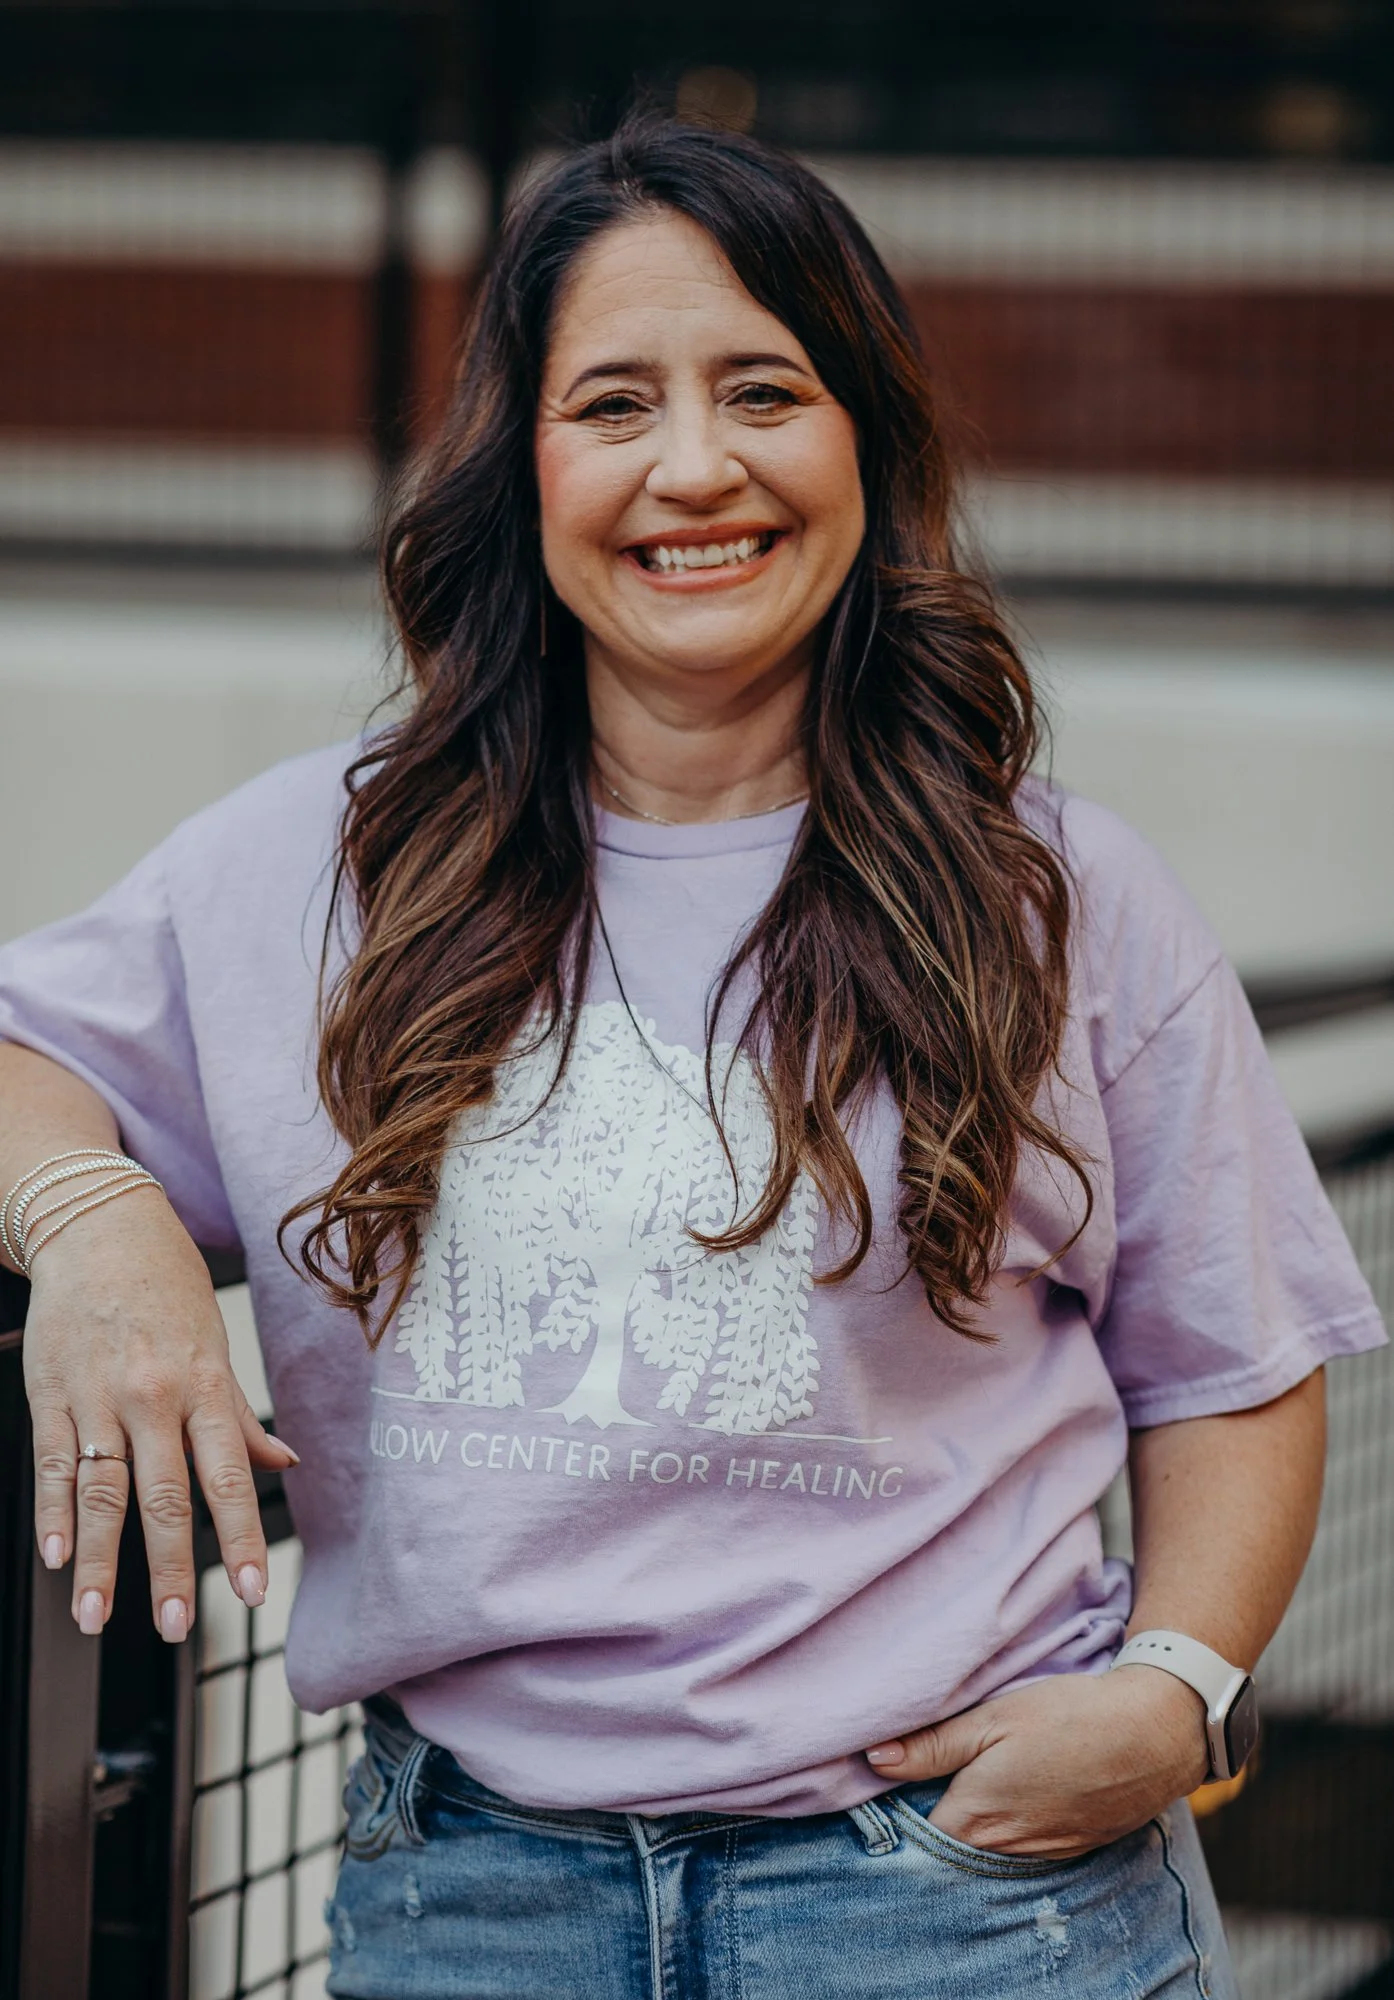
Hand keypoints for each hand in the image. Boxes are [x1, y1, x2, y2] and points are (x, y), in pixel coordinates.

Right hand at [22, 1189, 297, 1643]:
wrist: (99, 1226)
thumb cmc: (167, 1288)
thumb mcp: (215, 1346)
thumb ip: (237, 1417)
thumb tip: (285, 1462)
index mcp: (202, 1386)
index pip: (227, 1475)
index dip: (240, 1537)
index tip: (253, 1591)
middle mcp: (152, 1396)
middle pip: (162, 1495)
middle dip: (170, 1567)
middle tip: (178, 1626)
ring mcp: (96, 1397)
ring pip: (100, 1489)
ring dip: (99, 1559)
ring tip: (96, 1616)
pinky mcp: (50, 1394)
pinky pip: (50, 1461)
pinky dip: (51, 1511)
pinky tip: (55, 1554)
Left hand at [864, 1667, 1211, 1859]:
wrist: (1153, 1733)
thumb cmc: (1067, 1717)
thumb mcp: (992, 1719)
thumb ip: (932, 1745)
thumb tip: (874, 1759)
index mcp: (976, 1819)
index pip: (917, 1833)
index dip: (901, 1806)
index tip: (896, 1777)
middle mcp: (1006, 1850)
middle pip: (954, 1843)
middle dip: (939, 1813)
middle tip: (934, 1771)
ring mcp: (1044, 1852)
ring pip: (991, 1846)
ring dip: (980, 1821)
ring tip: (982, 1776)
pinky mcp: (1075, 1846)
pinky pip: (1028, 1845)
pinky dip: (1017, 1823)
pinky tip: (1024, 1788)